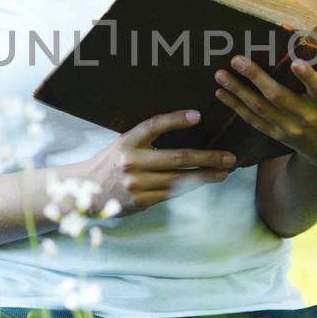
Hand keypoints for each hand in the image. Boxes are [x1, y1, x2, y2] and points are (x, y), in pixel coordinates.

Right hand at [76, 109, 237, 216]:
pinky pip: (172, 193)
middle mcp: (132, 161)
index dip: (176, 120)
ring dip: (205, 175)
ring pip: (179, 179)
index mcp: (127, 141)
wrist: (88, 191)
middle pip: (177, 157)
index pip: (154, 125)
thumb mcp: (124, 144)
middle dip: (207, 157)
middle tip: (228, 157)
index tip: (198, 116)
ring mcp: (136, 183)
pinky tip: (203, 182)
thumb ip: (148, 138)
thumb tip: (187, 126)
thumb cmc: (113, 162)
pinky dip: (190, 187)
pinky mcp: (141, 201)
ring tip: (223, 172)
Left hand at [213, 49, 316, 169]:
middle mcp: (305, 117)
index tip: (298, 64)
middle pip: (278, 97)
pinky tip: (220, 93)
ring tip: (220, 74)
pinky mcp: (275, 133)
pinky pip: (252, 120)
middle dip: (256, 78)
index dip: (309, 78)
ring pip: (259, 108)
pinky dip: (235, 106)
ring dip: (238, 91)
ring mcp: (287, 127)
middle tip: (237, 59)